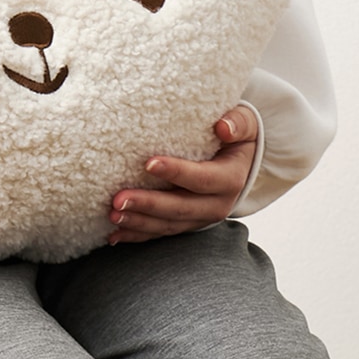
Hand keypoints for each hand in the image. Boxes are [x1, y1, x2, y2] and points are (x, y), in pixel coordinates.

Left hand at [108, 105, 257, 245]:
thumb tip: (223, 127)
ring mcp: (200, 218)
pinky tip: (114, 235)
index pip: (202, 178)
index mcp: (230, 179)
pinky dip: (137, 235)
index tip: (148, 164)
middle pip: (180, 207)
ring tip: (112, 215)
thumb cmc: (236, 136)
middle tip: (118, 199)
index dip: (176, 172)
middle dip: (148, 205)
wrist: (243, 162)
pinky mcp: (187, 224)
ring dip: (139, 222)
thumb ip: (238, 123)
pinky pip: (161, 232)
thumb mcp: (245, 124)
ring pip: (168, 225)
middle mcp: (217, 204)